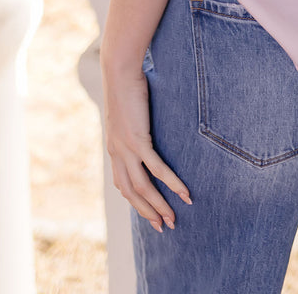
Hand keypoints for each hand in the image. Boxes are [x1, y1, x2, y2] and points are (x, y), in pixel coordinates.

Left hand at [101, 61, 192, 231]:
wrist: (119, 71)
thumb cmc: (127, 86)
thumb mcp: (128, 112)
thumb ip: (134, 125)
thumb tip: (145, 128)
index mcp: (114, 150)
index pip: (124, 186)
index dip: (137, 203)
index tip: (151, 216)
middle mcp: (117, 154)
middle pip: (133, 193)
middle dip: (148, 212)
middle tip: (164, 227)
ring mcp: (126, 148)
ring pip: (144, 187)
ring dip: (160, 205)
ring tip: (174, 218)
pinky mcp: (138, 139)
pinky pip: (157, 168)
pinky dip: (171, 183)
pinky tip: (183, 193)